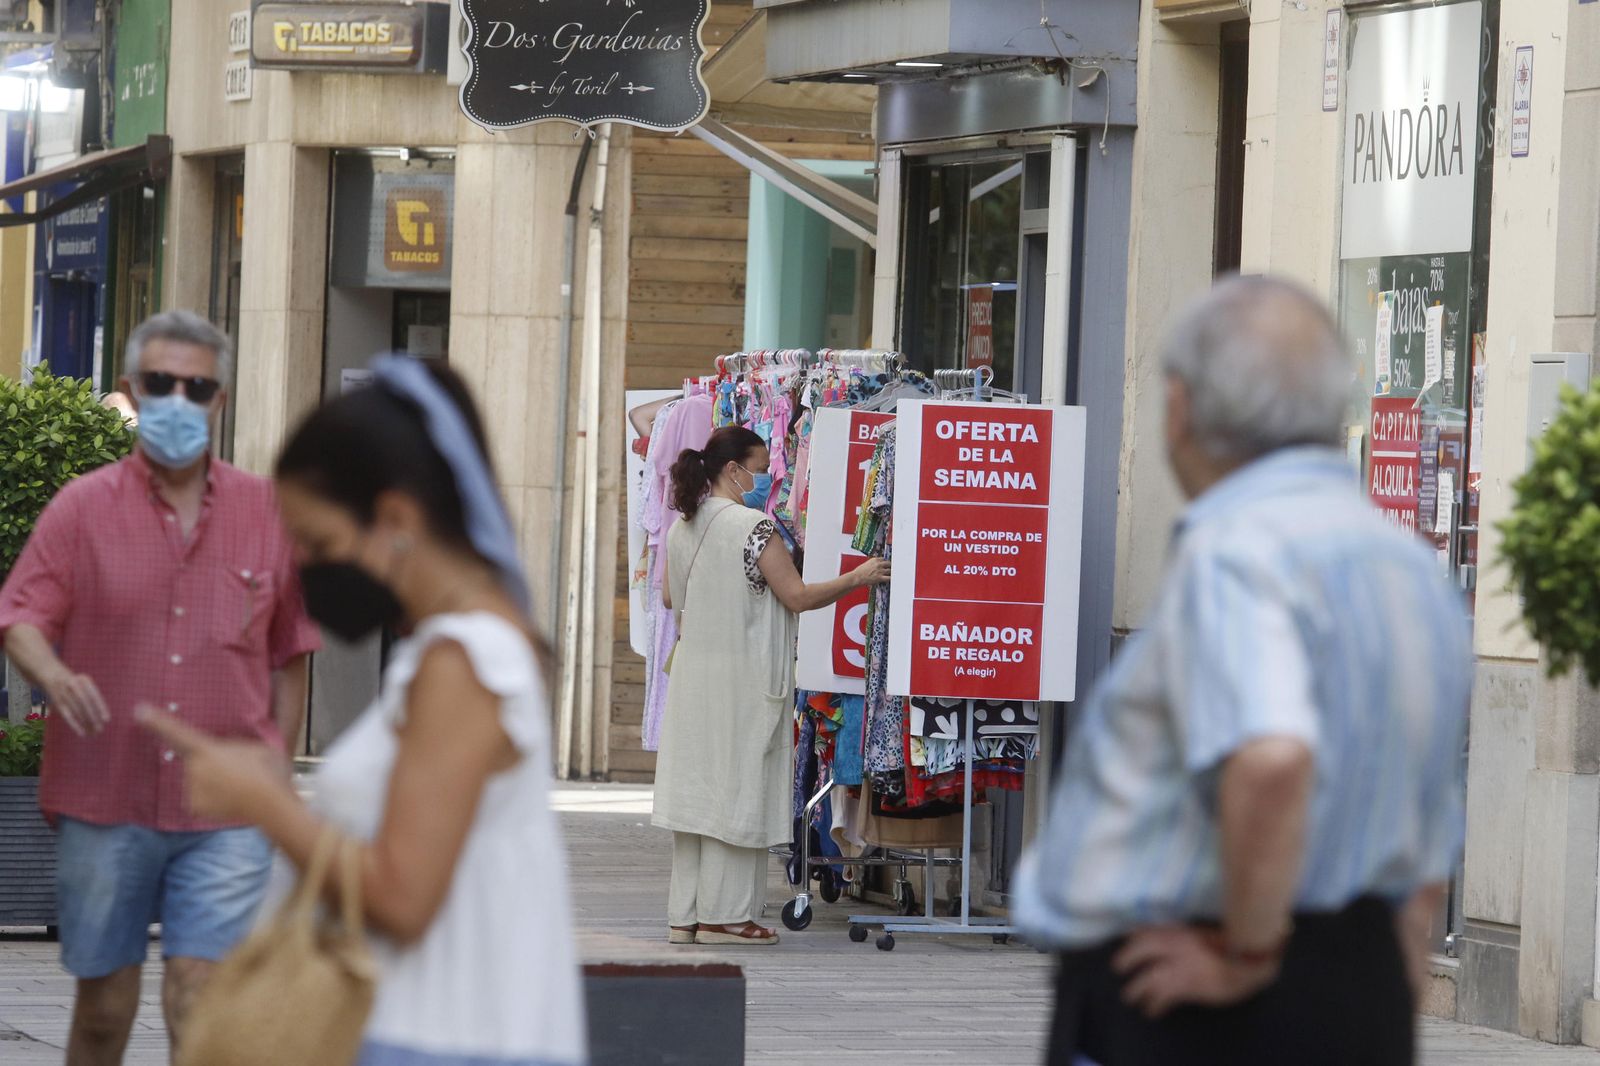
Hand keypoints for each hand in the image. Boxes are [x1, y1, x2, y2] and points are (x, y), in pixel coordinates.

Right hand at [44, 669, 110, 737]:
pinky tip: (81, 733)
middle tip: (100, 730)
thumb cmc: (76, 683)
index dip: (101, 708)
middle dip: (93, 717)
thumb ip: (93, 697)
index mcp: (84, 680)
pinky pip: (67, 715)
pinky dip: (74, 725)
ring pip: (76, 711)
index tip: (106, 720)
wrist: (52, 674)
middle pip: (85, 704)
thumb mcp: (85, 684)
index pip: (94, 696)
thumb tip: (104, 718)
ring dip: (85, 723)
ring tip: (93, 733)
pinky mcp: (56, 702)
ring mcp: (63, 693)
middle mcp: (73, 685)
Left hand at [136, 707, 292, 822]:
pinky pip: (200, 799)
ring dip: (215, 784)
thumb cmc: (268, 773)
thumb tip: (230, 755)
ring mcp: (192, 789)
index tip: (139, 710)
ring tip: (241, 787)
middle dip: (213, 765)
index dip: (157, 721)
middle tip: (241, 771)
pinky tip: (232, 800)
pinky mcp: (194, 807)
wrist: (271, 805)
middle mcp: (194, 768)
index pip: (177, 732)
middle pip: (197, 763)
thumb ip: (237, 748)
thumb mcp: (257, 749)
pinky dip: (213, 801)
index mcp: (207, 749)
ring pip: (199, 782)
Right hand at [855, 557, 891, 586]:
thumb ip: (874, 563)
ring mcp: (880, 571)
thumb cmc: (860, 571)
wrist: (856, 577)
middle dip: (890, 566)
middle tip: (891, 569)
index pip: (884, 559)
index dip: (886, 562)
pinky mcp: (880, 577)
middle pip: (889, 563)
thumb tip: (878, 565)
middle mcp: (878, 564)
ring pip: (890, 570)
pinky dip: (891, 578)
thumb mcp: (867, 563)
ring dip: (890, 573)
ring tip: (891, 575)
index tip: (887, 565)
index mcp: (875, 559)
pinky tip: (891, 579)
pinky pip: (889, 578)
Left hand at [1112, 925, 1278, 1018]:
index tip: (1126, 943)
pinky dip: (1155, 1005)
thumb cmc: (1230, 947)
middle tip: (1118, 968)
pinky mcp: (1189, 986)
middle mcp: (1176, 945)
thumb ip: (1181, 936)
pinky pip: (1164, 997)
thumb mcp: (1202, 934)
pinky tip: (1152, 1012)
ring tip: (1130, 998)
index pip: (1147, 931)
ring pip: (1149, 977)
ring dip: (1136, 989)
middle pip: (1142, 949)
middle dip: (1127, 958)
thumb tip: (1160, 938)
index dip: (1132, 938)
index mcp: (1180, 932)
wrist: (1251, 960)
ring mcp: (1182, 965)